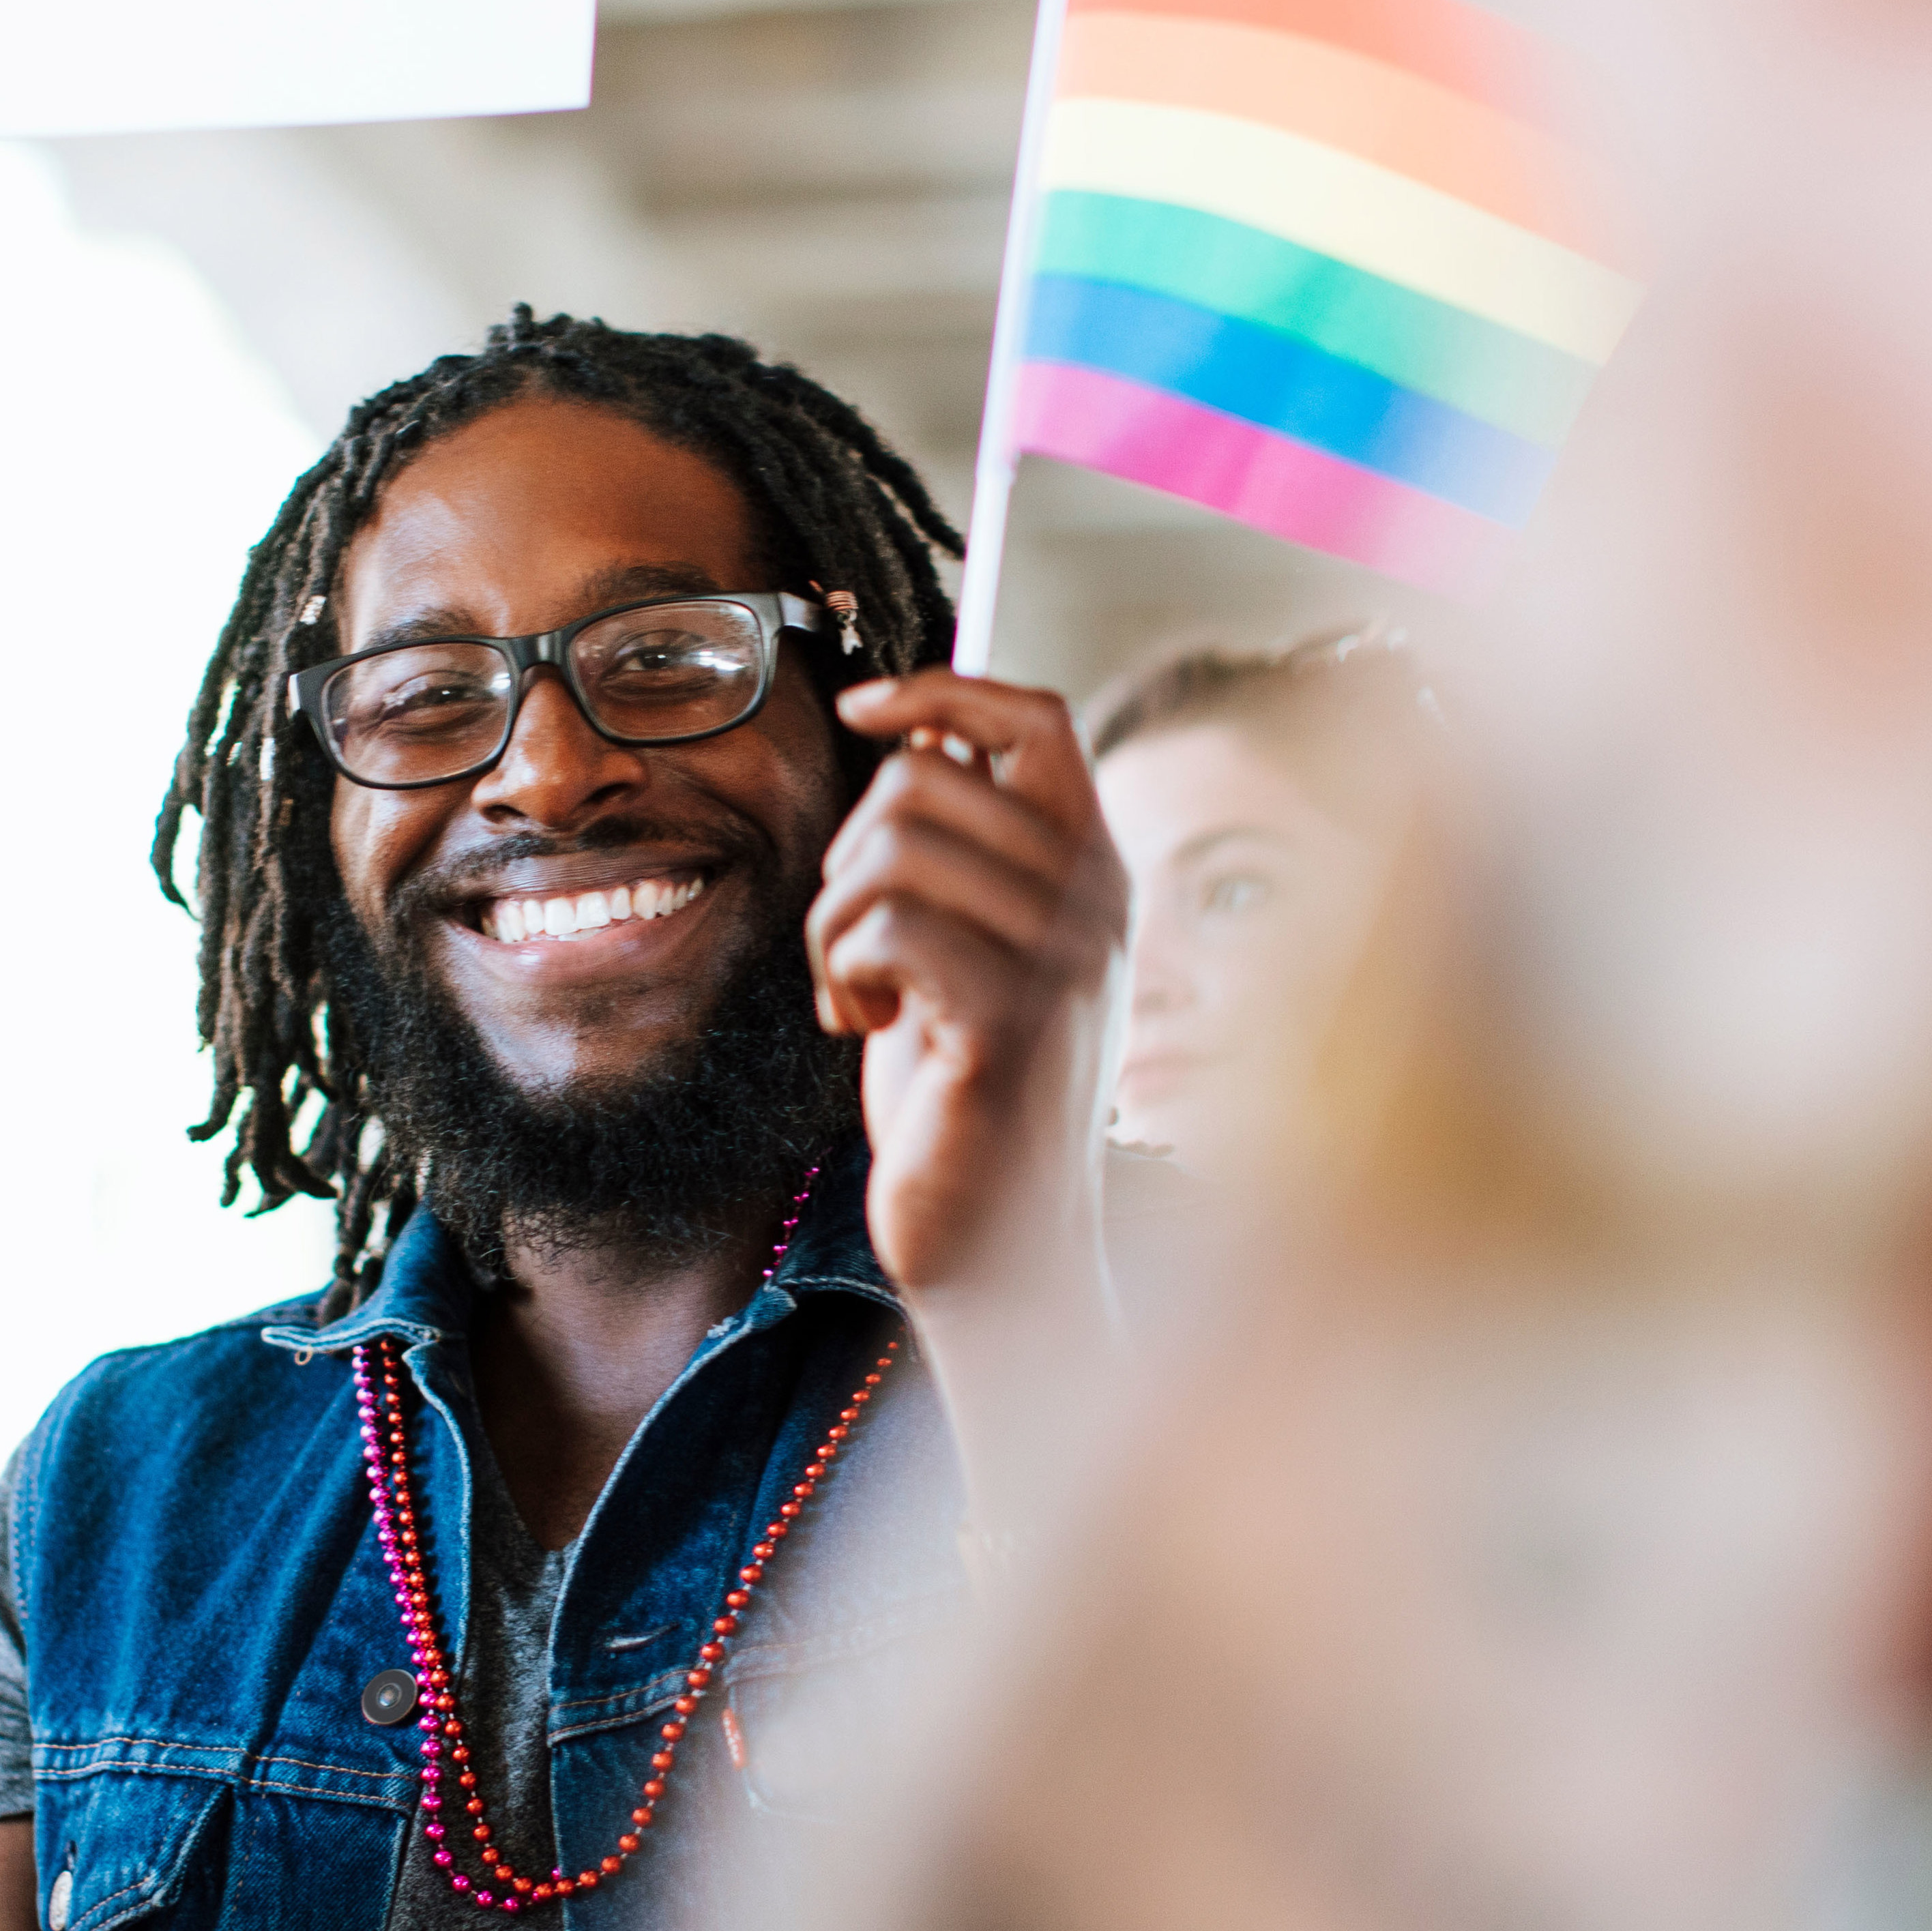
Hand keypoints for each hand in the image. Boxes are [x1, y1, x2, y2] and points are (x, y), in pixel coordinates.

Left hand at [807, 671, 1127, 1302]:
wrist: (999, 1241)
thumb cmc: (965, 1086)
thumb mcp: (973, 944)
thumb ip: (964, 849)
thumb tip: (917, 731)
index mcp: (1094, 869)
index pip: (1033, 718)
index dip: (939, 689)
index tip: (858, 709)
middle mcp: (1095, 901)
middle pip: (923, 779)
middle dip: (850, 855)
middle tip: (859, 943)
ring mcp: (1060, 960)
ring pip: (891, 850)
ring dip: (836, 923)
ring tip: (863, 993)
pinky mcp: (1007, 1021)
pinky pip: (885, 927)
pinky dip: (842, 971)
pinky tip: (868, 1026)